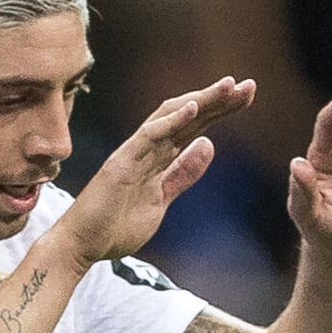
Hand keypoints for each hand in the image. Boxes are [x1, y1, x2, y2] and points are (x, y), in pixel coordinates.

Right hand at [59, 77, 253, 262]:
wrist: (82, 246)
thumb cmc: (115, 226)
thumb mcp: (162, 199)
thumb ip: (183, 174)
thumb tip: (208, 146)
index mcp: (158, 157)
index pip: (194, 126)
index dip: (220, 110)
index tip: (246, 96)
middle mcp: (147, 148)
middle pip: (187, 115)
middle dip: (218, 100)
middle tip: (249, 85)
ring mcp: (133, 153)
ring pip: (171, 117)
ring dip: (201, 101)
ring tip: (228, 86)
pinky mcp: (121, 163)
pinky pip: (148, 136)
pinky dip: (170, 121)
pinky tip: (193, 108)